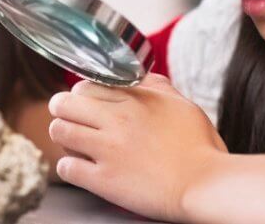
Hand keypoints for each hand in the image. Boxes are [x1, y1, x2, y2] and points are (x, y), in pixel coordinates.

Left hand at [48, 74, 227, 221]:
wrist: (205, 185)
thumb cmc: (199, 148)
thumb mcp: (183, 105)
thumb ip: (158, 88)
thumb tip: (142, 78)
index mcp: (134, 100)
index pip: (85, 85)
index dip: (81, 96)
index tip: (86, 106)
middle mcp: (117, 120)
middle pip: (63, 103)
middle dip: (63, 111)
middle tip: (71, 121)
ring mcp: (108, 149)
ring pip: (59, 131)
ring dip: (64, 138)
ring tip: (75, 145)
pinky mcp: (104, 180)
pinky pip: (66, 167)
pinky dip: (69, 167)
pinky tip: (83, 169)